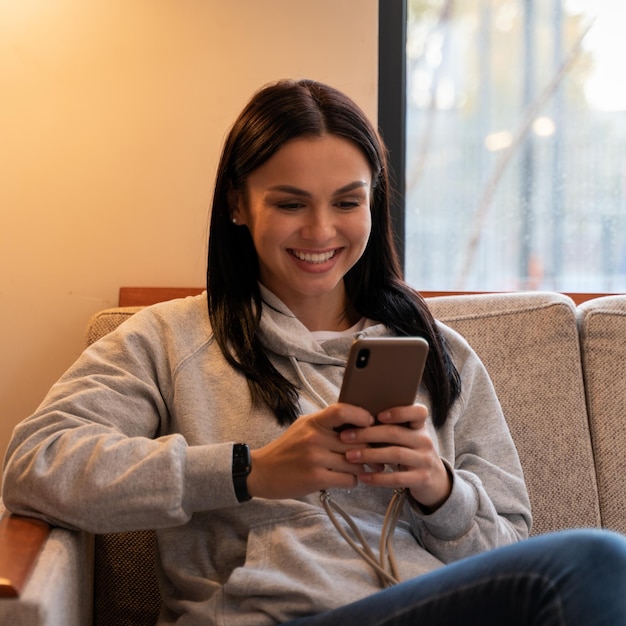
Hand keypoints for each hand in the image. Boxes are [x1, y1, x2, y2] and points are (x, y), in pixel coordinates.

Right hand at [247, 404, 373, 499]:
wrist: (261, 471)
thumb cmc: (287, 449)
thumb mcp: (303, 427)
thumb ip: (326, 423)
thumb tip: (356, 421)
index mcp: (313, 422)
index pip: (341, 411)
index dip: (361, 415)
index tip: (370, 423)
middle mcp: (314, 438)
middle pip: (356, 440)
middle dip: (370, 448)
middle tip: (378, 453)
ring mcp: (315, 458)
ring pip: (355, 462)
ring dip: (362, 467)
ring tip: (363, 468)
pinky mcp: (315, 478)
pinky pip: (347, 479)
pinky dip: (352, 480)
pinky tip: (348, 478)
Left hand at [339, 404, 451, 511]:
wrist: (434, 480)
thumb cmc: (409, 452)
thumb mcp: (406, 437)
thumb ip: (389, 428)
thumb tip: (355, 417)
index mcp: (419, 426)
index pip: (418, 412)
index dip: (399, 412)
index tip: (378, 415)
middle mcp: (424, 441)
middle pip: (395, 433)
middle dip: (368, 434)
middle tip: (345, 436)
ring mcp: (424, 460)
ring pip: (395, 454)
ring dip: (369, 455)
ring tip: (350, 456)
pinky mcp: (421, 479)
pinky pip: (397, 478)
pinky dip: (378, 478)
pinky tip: (362, 476)